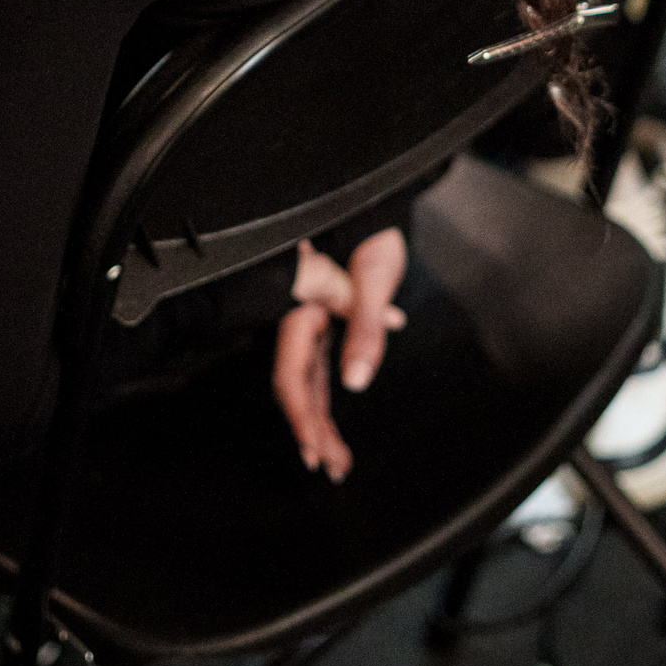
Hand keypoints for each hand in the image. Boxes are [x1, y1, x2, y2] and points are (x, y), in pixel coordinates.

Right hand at [271, 228, 406, 481]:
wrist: (371, 197)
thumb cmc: (370, 229)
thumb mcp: (372, 276)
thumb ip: (363, 327)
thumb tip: (357, 382)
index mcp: (302, 310)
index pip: (293, 377)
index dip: (302, 418)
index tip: (317, 451)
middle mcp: (301, 318)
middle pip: (300, 384)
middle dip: (314, 429)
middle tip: (335, 468)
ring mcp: (311, 317)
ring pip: (311, 376)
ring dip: (322, 415)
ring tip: (337, 453)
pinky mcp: (324, 313)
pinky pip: (321, 359)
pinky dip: (330, 385)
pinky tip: (344, 398)